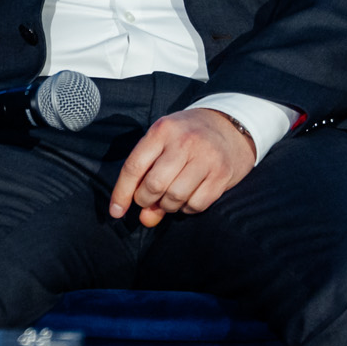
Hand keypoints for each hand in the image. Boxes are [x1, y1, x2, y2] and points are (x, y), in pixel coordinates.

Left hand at [109, 107, 255, 225]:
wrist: (230, 126)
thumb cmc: (187, 135)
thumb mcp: (163, 142)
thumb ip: (147, 175)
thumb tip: (145, 219)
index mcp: (161, 131)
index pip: (134, 166)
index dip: (122, 193)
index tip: (116, 211)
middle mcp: (183, 143)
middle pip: (154, 184)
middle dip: (145, 200)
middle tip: (148, 200)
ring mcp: (205, 158)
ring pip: (175, 197)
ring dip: (167, 206)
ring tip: (168, 198)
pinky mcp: (222, 174)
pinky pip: (197, 204)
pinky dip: (187, 209)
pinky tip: (186, 199)